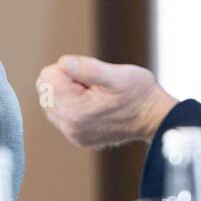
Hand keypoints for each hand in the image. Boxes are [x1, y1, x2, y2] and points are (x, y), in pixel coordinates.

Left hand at [36, 55, 178, 148]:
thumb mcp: (117, 76)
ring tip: (94, 95)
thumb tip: (62, 63)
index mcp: (74, 110)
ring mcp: (72, 134)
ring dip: (68, 93)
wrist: (155, 118)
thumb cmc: (140, 94)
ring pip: (51, 101)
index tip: (90, 76)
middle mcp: (69, 126)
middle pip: (45, 89)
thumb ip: (87, 69)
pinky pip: (60, 113)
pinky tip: (94, 106)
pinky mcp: (77, 137)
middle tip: (93, 86)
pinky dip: (72, 105)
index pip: (46, 77)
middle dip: (66, 81)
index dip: (68, 69)